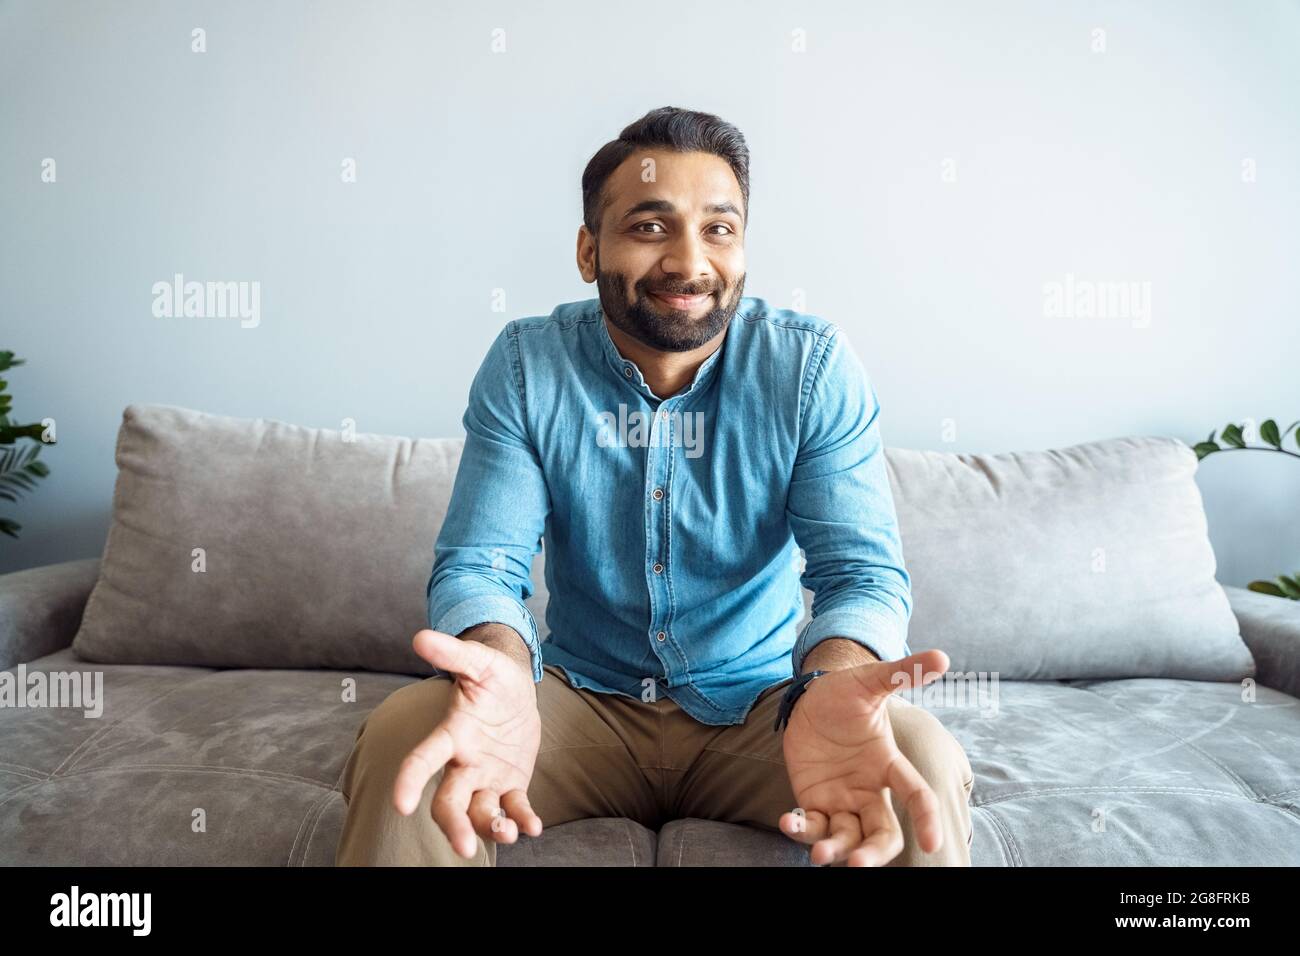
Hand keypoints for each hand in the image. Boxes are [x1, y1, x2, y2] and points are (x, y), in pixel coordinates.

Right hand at [391, 629, 543, 858]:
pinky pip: (514, 807)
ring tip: (507, 833)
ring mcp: (486, 776)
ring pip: (480, 811)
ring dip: (491, 827)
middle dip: (453, 825)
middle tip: (464, 848)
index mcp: (452, 734)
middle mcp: (464, 762)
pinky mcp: (510, 784)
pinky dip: (522, 819)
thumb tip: (420, 636)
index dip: (410, 779)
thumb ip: (453, 653)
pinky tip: (533, 827)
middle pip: (449, 801)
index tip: (400, 804)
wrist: (515, 691)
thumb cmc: (491, 675)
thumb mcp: (478, 661)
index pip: (425, 758)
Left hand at [778, 649, 949, 865]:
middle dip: (874, 852)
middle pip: (882, 832)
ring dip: (835, 850)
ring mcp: (841, 798)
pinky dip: (800, 830)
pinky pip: (811, 825)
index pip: (915, 794)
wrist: (810, 699)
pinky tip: (787, 823)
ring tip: (820, 855)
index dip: (926, 818)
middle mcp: (869, 788)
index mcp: (888, 763)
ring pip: (847, 837)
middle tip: (858, 864)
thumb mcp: (871, 681)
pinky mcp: (814, 801)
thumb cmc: (846, 692)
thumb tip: (942, 656)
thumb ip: (903, 673)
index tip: (933, 843)